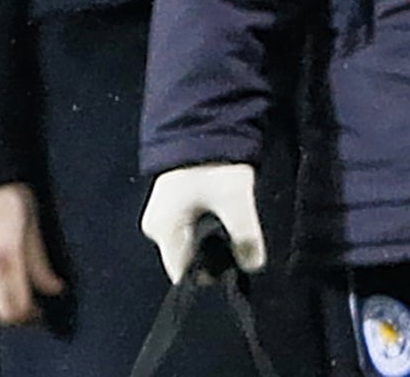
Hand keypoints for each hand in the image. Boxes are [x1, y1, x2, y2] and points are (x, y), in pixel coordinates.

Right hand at [141, 162, 263, 282]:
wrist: (201, 126)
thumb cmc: (210, 164)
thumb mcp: (235, 201)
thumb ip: (246, 238)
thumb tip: (252, 265)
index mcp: (162, 230)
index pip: (182, 275)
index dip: (209, 282)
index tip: (235, 280)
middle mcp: (157, 228)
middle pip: (188, 264)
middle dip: (215, 265)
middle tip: (242, 255)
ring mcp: (164, 217)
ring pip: (192, 249)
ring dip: (214, 250)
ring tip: (237, 240)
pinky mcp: (174, 209)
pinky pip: (191, 236)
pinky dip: (210, 236)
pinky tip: (227, 227)